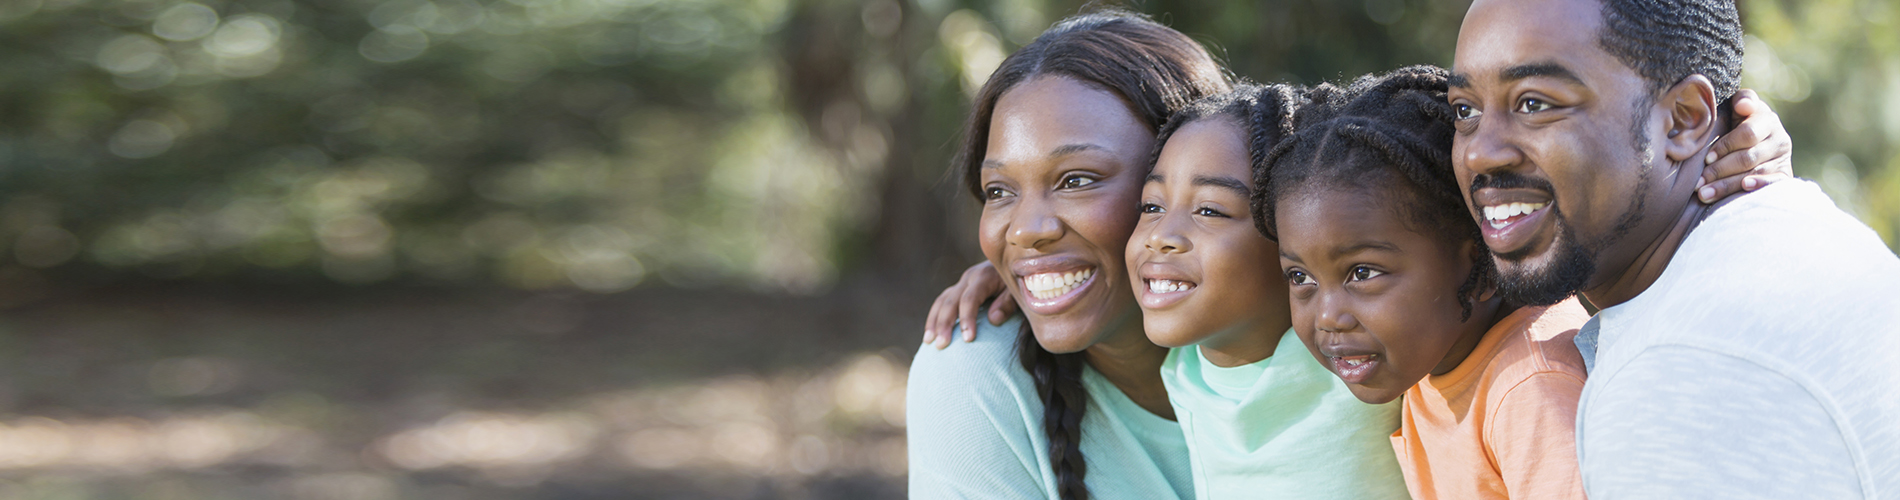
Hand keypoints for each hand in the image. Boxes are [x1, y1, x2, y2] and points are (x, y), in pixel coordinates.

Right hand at [922, 261, 1012, 348]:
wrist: (1016, 266)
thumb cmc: (1020, 284)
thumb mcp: (1018, 292)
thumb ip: (1007, 303)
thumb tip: (993, 319)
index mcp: (984, 276)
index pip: (970, 299)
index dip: (967, 318)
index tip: (967, 339)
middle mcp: (969, 278)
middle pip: (950, 301)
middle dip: (944, 323)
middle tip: (941, 345)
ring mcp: (961, 283)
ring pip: (941, 301)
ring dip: (934, 322)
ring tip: (929, 342)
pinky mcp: (958, 290)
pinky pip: (941, 303)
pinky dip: (934, 318)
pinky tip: (930, 335)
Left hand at [1697, 89, 1793, 203]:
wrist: (1756, 144)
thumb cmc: (1735, 125)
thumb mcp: (1738, 109)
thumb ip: (1741, 101)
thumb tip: (1743, 105)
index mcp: (1766, 119)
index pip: (1747, 134)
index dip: (1726, 146)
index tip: (1706, 159)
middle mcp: (1779, 138)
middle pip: (1748, 157)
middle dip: (1720, 170)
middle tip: (1698, 182)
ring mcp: (1783, 158)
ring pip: (1754, 173)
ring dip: (1727, 185)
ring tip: (1705, 194)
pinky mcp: (1784, 175)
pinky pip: (1775, 182)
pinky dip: (1760, 185)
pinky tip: (1745, 188)